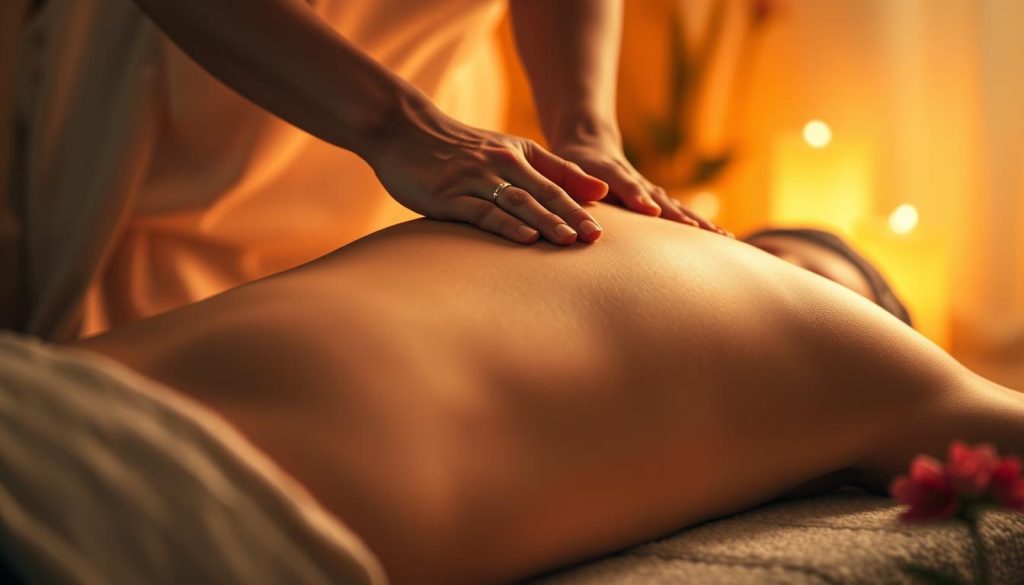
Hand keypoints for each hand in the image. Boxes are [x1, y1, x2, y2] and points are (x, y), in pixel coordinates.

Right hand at [363, 98, 609, 244]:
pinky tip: (524, 238)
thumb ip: (555, 169)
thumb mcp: (510, 150)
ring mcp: (471, 180)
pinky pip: (481, 212)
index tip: (603, 229)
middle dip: (570, 216)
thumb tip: (600, 190)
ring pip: (516, 202)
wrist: (401, 131)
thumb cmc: (460, 147)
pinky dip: (505, 225)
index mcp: (516, 154)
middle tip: (594, 239)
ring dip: (544, 221)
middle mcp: (498, 164)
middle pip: (542, 193)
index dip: (580, 205)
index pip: (556, 182)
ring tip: (568, 240)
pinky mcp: (446, 196)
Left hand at [552, 140, 731, 236]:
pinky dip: (700, 224)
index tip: (652, 211)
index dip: (639, 198)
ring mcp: (651, 192)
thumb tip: (597, 191)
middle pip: (665, 201)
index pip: (628, 186)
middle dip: (686, 218)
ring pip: (679, 208)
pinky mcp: (657, 199)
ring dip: (701, 223)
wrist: (591, 145)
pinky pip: (680, 213)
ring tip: (725, 238)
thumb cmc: (576, 163)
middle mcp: (639, 184)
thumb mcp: (571, 168)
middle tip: (708, 234)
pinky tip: (721, 237)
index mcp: (614, 175)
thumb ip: (582, 180)